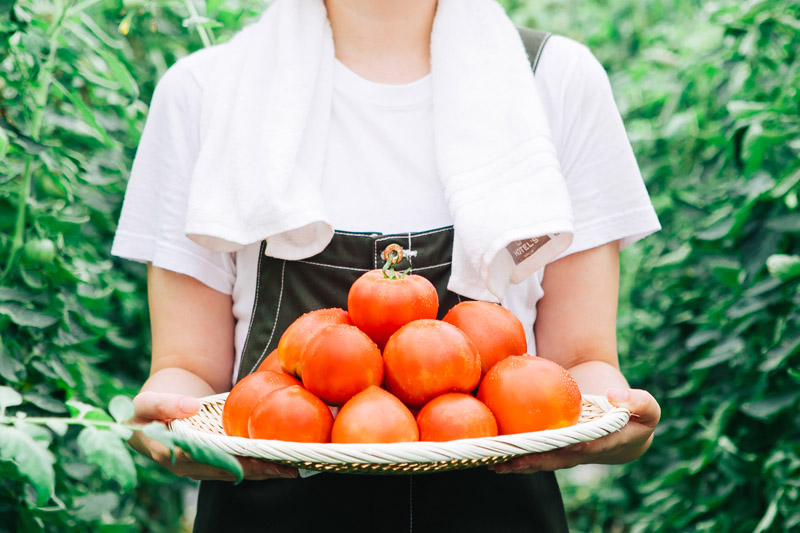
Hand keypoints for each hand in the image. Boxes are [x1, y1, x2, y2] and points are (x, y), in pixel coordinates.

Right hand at [128, 391, 297, 480]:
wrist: (161, 400)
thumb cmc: (152, 400)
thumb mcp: (147, 400)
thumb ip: (164, 404)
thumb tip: (191, 408)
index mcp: (169, 454)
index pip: (205, 461)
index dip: (230, 462)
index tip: (254, 459)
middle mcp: (187, 466)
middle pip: (225, 470)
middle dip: (255, 470)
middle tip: (284, 467)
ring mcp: (201, 464)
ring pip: (234, 471)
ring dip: (262, 471)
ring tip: (289, 468)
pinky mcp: (213, 457)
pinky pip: (236, 464)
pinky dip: (257, 464)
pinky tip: (279, 462)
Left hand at [490, 388, 659, 473]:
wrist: (616, 414)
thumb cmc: (632, 412)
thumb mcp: (648, 408)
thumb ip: (639, 403)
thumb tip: (616, 397)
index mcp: (603, 444)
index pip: (586, 446)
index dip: (573, 445)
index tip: (560, 441)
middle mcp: (579, 452)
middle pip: (554, 458)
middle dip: (533, 460)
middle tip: (509, 459)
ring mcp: (563, 451)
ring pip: (538, 458)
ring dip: (516, 461)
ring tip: (492, 460)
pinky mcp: (549, 443)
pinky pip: (530, 449)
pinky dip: (512, 451)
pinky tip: (489, 449)